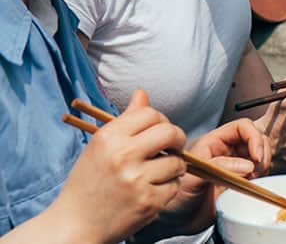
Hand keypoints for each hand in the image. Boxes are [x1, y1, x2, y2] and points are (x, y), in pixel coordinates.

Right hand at [43, 89, 186, 243]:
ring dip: (173, 167)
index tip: (160, 131)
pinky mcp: (148, 201)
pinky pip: (175, 185)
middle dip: (177, 138)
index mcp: (109, 138)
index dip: (160, 120)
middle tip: (172, 147)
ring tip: (157, 174)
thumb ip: (125, 120)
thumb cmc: (88, 183)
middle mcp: (123, 156)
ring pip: (177, 161)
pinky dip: (168, 188)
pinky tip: (152, 191)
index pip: (150, 113)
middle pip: (170, 132)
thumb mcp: (100, 146)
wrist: (75, 225)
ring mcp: (137, 180)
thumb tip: (142, 93)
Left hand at [155, 118, 272, 233]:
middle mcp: (228, 151)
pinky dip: (263, 177)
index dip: (254, 137)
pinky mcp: (243, 180)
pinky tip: (252, 185)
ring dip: (263, 165)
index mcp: (214, 142)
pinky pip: (261, 172)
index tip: (256, 155)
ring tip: (253, 179)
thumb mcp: (193, 179)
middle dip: (262, 152)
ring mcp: (237, 165)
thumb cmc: (178, 198)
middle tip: (257, 170)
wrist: (179, 222)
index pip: (242, 127)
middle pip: (257, 138)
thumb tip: (247, 165)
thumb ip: (219, 167)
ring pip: (261, 154)